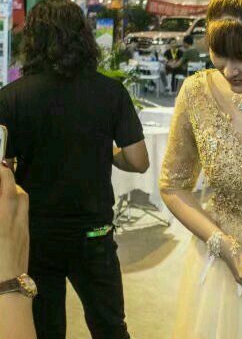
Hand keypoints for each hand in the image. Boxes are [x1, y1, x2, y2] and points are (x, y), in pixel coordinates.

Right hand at [0, 164, 28, 281]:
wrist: (5, 290)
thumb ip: (2, 208)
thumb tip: (3, 198)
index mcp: (2, 220)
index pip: (6, 189)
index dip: (3, 173)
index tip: (0, 164)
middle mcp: (15, 222)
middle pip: (18, 193)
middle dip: (9, 181)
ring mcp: (23, 230)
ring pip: (23, 204)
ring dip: (14, 193)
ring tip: (1, 193)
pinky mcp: (26, 239)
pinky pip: (24, 215)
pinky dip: (17, 207)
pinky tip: (7, 212)